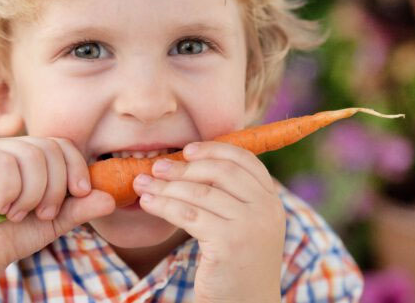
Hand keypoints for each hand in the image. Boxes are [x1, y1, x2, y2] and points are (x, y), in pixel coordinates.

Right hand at [0, 136, 115, 277]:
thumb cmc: (17, 234)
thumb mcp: (56, 221)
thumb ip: (81, 208)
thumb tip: (110, 199)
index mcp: (36, 155)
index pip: (63, 144)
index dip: (76, 167)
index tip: (80, 194)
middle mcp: (15, 146)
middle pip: (50, 149)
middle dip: (54, 189)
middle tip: (43, 214)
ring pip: (30, 156)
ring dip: (32, 194)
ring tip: (20, 215)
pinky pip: (5, 163)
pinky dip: (10, 192)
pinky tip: (1, 208)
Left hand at [132, 141, 285, 302]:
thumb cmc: (237, 265)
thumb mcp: (246, 225)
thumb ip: (232, 197)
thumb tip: (191, 163)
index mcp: (271, 200)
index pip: (244, 159)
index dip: (213, 149)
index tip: (186, 150)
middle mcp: (266, 209)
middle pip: (220, 171)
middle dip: (183, 167)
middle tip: (156, 167)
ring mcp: (249, 226)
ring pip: (199, 193)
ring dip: (165, 186)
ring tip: (142, 183)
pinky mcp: (228, 243)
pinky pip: (188, 215)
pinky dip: (163, 205)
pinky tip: (147, 203)